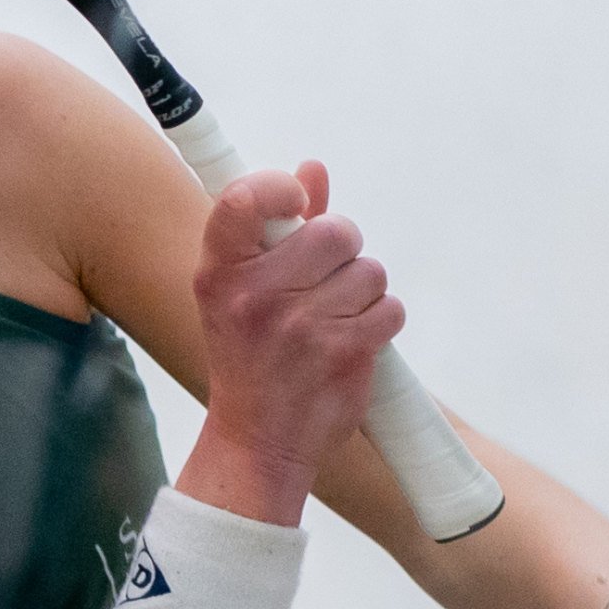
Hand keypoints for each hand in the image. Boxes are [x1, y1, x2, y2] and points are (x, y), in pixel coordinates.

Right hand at [183, 161, 400, 523]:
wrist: (258, 438)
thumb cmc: (249, 355)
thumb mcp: (243, 289)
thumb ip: (280, 226)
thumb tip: (314, 169)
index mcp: (219, 272)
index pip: (246, 197)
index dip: (282, 188)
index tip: (297, 202)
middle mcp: (254, 296)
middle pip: (335, 231)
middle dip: (343, 248)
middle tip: (324, 278)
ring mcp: (300, 326)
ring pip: (369, 271)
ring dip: (362, 291)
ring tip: (332, 318)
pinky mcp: (344, 352)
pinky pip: (389, 308)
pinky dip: (379, 321)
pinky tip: (351, 341)